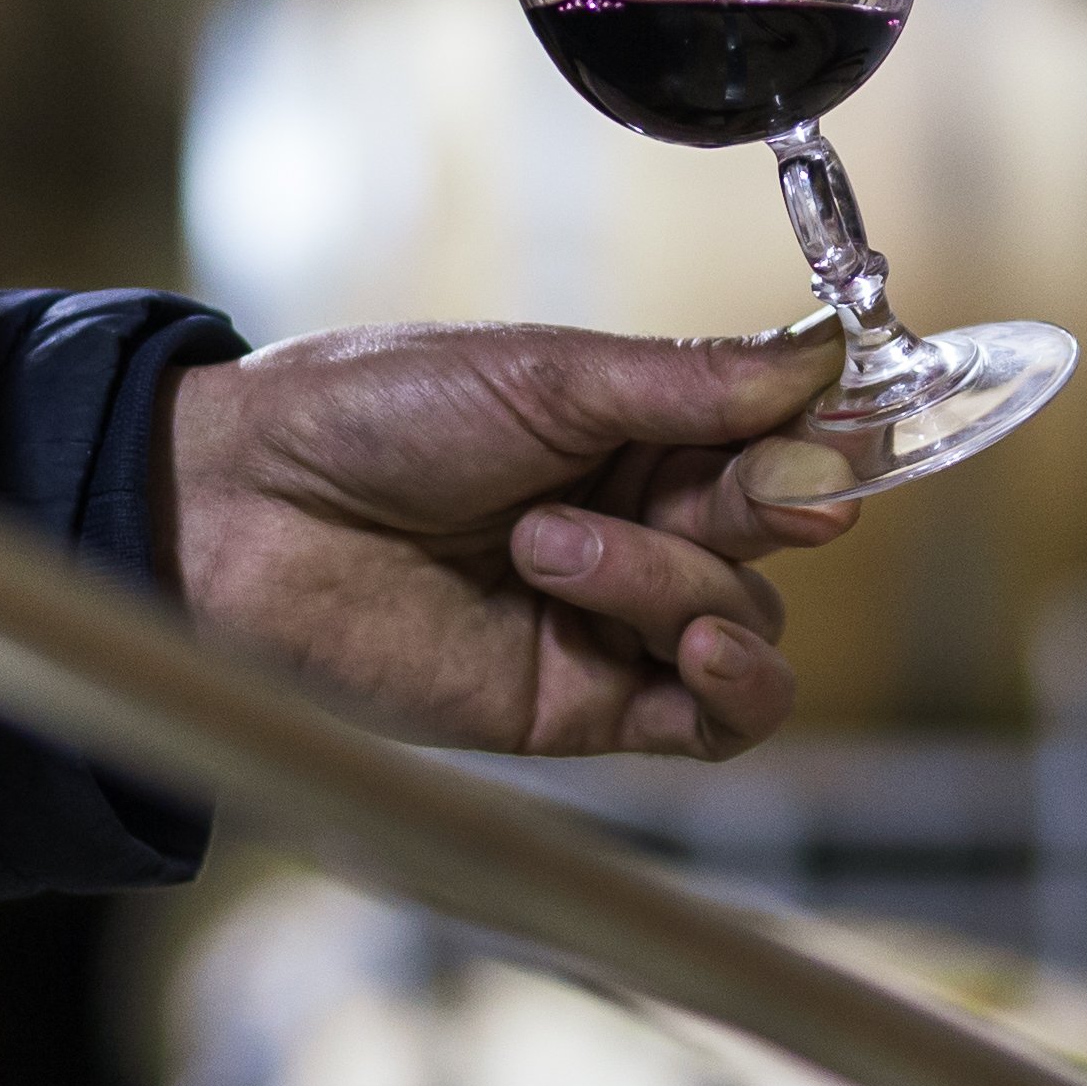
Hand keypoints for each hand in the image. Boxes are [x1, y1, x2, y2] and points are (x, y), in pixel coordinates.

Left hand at [165, 324, 860, 758]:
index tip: (845, 436)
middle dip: (762, 510)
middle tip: (734, 491)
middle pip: (775, 534)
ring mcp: (610, 618)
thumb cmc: (366, 416)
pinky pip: (712, 723)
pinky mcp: (581, 705)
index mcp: (631, 427)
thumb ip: (687, 384)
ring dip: (679, 585)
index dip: (822, 443)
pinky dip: (735, 687)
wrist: (241, 513)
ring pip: (746, 621)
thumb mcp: (541, 372)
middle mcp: (635, 522)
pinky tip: (700, 647)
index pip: (776, 441)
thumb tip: (820, 362)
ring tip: (554, 551)